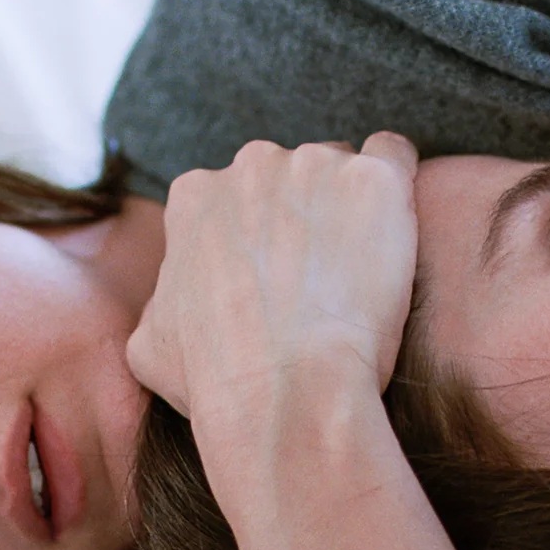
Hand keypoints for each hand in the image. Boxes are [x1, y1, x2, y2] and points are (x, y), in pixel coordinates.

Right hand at [126, 133, 417, 426]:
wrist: (283, 393)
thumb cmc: (215, 379)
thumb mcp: (152, 343)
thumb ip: (164, 302)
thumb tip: (171, 305)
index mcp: (194, 197)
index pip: (233, 195)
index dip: (257, 236)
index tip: (275, 274)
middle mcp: (250, 166)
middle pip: (288, 176)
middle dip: (304, 215)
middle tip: (319, 277)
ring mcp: (314, 165)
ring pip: (339, 169)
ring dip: (349, 209)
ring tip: (360, 273)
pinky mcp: (373, 180)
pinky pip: (393, 156)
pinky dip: (397, 190)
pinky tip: (396, 235)